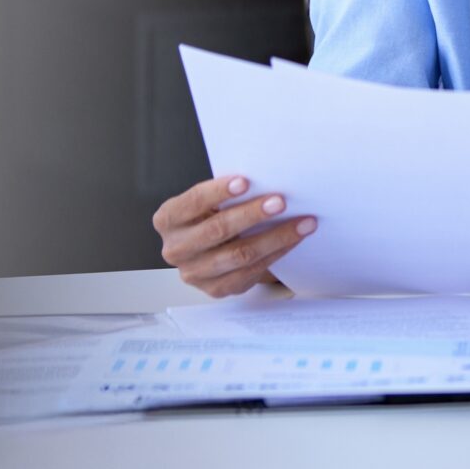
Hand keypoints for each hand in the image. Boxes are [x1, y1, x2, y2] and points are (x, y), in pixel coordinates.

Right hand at [152, 175, 317, 298]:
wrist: (206, 251)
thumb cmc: (210, 216)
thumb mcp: (207, 203)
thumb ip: (225, 194)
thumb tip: (265, 179)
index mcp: (168, 219)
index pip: (192, 202)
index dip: (217, 192)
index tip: (245, 181)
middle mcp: (175, 248)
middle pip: (217, 230)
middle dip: (252, 214)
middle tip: (281, 202)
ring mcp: (194, 273)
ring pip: (239, 254)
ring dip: (275, 237)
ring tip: (301, 223)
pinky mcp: (215, 289)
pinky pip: (250, 272)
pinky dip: (276, 253)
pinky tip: (293, 240)